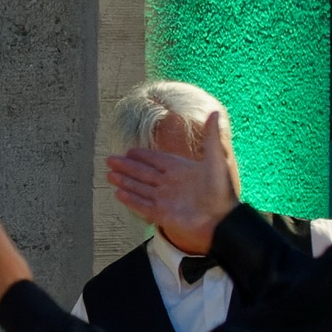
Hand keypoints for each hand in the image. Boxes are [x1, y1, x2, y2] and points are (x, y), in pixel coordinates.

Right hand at [105, 109, 239, 253]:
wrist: (222, 219)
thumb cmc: (222, 190)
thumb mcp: (216, 159)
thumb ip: (211, 137)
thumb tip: (214, 112)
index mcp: (181, 170)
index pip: (157, 160)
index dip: (143, 155)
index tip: (129, 151)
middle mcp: (170, 184)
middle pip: (143, 173)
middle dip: (126, 167)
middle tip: (110, 160)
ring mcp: (165, 200)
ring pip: (140, 188)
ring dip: (125, 182)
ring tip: (109, 175)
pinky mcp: (162, 214)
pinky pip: (142, 205)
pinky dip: (130, 200)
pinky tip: (118, 193)